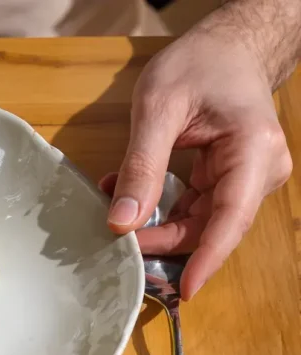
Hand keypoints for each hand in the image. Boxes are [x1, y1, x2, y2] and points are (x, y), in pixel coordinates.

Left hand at [105, 21, 291, 299]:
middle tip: (114, 246)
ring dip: (156, 226)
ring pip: (201, 223)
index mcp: (252, 151)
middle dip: (163, 242)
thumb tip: (120, 222)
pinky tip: (125, 197)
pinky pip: (195, 209)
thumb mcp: (157, 109)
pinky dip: (160, 209)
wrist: (228, 46)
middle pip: (212, 228)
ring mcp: (248, 179)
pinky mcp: (230, 180)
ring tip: (112, 213)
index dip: (206, 258)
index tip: (182, 289)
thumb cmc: (198, 64)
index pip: (230, 218)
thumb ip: (139, 166)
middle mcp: (259, 172)